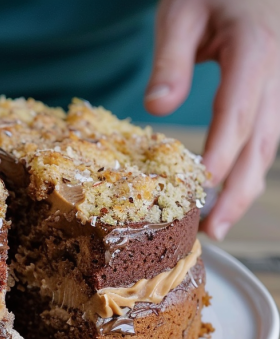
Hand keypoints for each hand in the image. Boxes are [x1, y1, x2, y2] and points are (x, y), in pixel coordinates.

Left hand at [145, 0, 279, 239]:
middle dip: (240, 191)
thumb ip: (170, 60)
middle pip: (263, 142)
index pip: (238, 113)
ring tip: (219, 223)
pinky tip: (230, 191)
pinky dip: (249, 167)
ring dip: (246, 187)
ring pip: (270, 144)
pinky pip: (267, 135)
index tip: (202, 190)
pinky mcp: (274, 92)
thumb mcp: (180, 12)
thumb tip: (158, 109)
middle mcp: (278, 72)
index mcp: (255, 50)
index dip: (222, 155)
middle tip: (213, 230)